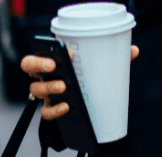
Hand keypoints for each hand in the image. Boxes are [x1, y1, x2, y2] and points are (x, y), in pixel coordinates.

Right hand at [22, 45, 139, 119]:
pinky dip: (54, 110)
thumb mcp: (101, 65)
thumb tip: (133, 50)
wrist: (90, 102)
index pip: (38, 52)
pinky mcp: (52, 109)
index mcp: (54, 60)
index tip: (63, 52)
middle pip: (28, 66)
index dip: (43, 51)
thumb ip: (116, 57)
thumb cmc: (90, 76)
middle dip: (39, 65)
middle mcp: (46, 75)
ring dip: (49, 87)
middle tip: (54, 67)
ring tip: (65, 87)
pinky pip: (46, 112)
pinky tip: (67, 107)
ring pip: (36, 89)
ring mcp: (47, 93)